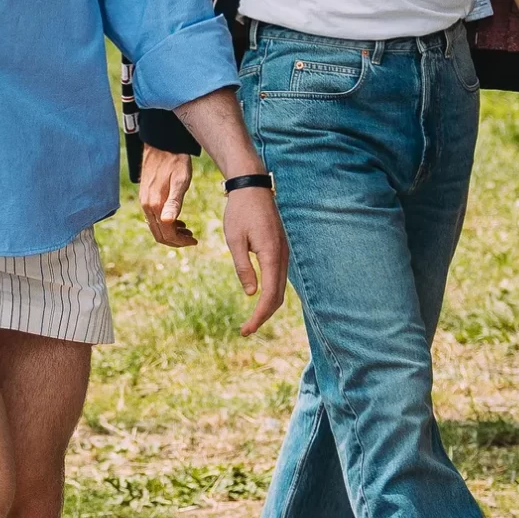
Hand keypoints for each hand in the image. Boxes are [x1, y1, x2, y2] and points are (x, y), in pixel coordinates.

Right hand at [139, 150, 196, 246]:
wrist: (163, 144)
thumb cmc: (175, 161)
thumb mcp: (180, 181)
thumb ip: (174, 202)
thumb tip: (168, 222)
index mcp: (155, 205)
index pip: (167, 234)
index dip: (180, 241)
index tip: (194, 241)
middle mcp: (147, 205)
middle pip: (159, 234)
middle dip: (176, 240)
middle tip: (191, 239)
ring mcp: (144, 201)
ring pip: (156, 227)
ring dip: (171, 233)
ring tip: (187, 231)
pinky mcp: (146, 196)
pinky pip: (154, 218)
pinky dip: (166, 224)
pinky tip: (177, 220)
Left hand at [222, 186, 288, 334]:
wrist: (252, 186)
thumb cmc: (239, 211)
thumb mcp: (234, 240)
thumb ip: (243, 267)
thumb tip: (252, 294)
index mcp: (271, 254)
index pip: (270, 295)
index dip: (259, 316)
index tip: (245, 330)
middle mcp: (282, 255)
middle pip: (278, 296)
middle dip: (263, 316)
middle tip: (245, 331)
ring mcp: (284, 252)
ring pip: (280, 288)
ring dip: (267, 306)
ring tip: (251, 320)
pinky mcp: (280, 249)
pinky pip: (279, 277)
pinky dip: (271, 293)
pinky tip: (259, 299)